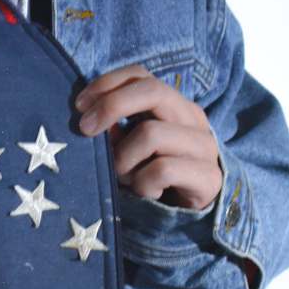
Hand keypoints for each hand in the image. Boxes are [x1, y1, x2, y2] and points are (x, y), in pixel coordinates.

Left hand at [74, 63, 222, 209]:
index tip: (79, 106)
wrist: (189, 214)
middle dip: (112, 106)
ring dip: (124, 159)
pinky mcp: (209, 176)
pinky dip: (143, 184)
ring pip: (151, 134)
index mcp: (172, 105)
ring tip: (125, 177)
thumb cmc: (152, 176)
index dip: (107, 83)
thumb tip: (92, 120)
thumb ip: (115, 130)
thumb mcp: (130, 148)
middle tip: (85, 130)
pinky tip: (148, 193)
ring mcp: (204, 146)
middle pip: (152, 90)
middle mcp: (192, 118)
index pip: (140, 74)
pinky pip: (162, 170)